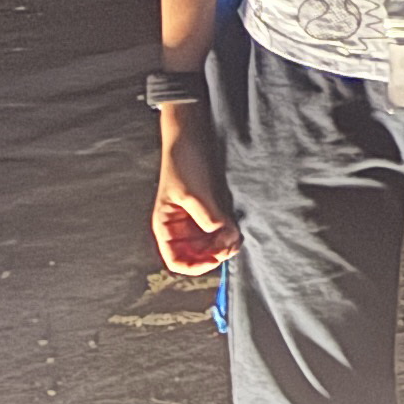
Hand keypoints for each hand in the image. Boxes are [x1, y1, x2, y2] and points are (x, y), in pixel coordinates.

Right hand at [153, 108, 238, 273]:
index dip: (195, 266)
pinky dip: (228, 234)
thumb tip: (222, 237)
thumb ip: (207, 216)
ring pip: (210, 245)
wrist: (192, 137)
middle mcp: (179, 228)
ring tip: (237, 236)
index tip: (215, 259)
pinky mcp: (209, 211)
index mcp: (165, 227)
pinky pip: (219, 231)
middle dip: (214, 254)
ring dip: (224, 245)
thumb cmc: (183, 162)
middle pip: (197, 256)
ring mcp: (195, 220)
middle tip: (233, 245)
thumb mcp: (193, 192)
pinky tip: (237, 229)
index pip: (176, 261)